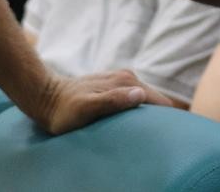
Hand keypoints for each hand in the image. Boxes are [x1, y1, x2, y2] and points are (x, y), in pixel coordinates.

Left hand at [31, 69, 174, 134]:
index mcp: (126, 82)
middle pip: (156, 100)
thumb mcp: (86, 108)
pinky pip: (136, 99)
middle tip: (167, 141)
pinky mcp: (114, 86)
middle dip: (164, 118)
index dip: (169, 118)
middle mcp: (128, 77)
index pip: (160, 101)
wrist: (44, 96)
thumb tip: (141, 94)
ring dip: (152, 115)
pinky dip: (141, 111)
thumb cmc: (63, 110)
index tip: (175, 136)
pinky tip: (139, 125)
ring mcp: (121, 80)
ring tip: (156, 135)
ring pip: (147, 99)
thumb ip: (112, 100)